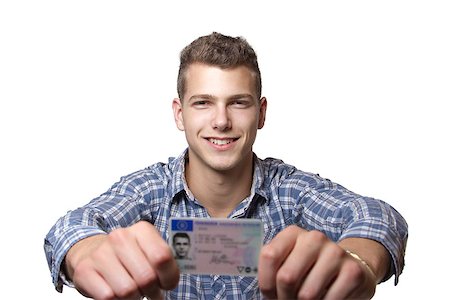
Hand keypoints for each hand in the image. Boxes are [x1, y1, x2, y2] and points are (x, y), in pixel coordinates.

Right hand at [65, 221, 179, 299]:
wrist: (90, 251)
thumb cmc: (128, 255)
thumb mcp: (148, 250)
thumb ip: (165, 260)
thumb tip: (175, 279)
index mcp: (142, 230)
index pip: (162, 257)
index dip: (169, 277)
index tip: (167, 284)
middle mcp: (120, 237)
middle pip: (146, 277)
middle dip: (152, 291)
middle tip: (150, 292)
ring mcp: (101, 253)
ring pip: (128, 291)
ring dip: (134, 297)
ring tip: (133, 291)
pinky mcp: (85, 270)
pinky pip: (108, 297)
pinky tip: (116, 291)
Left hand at [258, 225, 376, 298]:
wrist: (352, 267)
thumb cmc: (311, 267)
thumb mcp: (289, 260)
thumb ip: (270, 265)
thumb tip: (242, 270)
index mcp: (293, 233)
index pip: (268, 256)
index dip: (265, 282)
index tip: (269, 294)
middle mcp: (314, 238)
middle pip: (286, 277)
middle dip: (284, 298)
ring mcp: (335, 253)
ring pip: (307, 294)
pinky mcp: (352, 272)